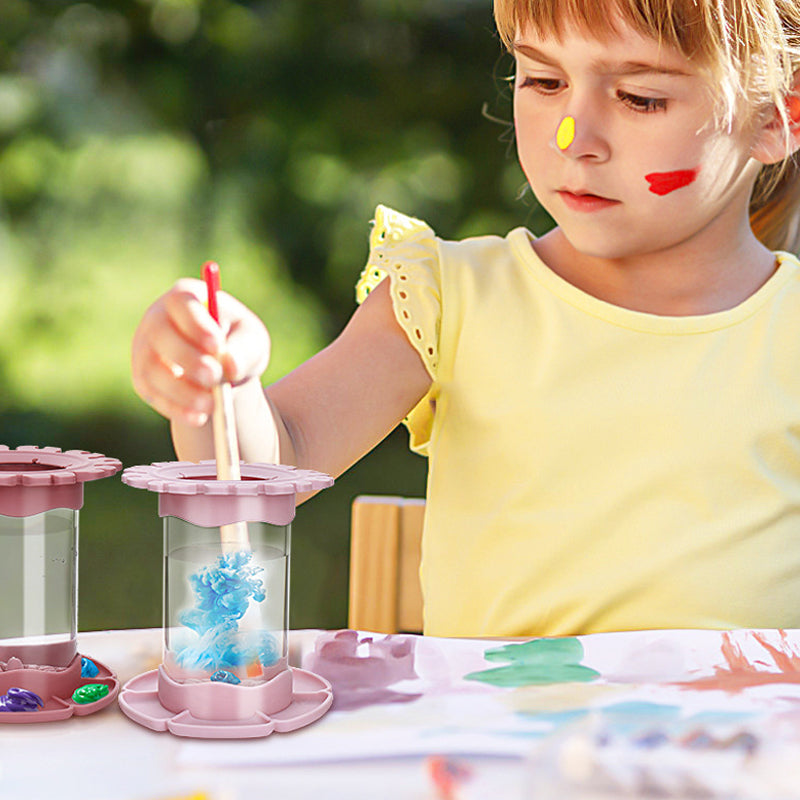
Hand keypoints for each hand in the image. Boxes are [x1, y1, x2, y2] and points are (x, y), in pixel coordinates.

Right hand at [131, 278, 270, 425]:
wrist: (223, 370)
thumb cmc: (238, 344)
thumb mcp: (252, 340)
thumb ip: (245, 348)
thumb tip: (230, 366)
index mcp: (186, 298)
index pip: (181, 302)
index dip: (195, 323)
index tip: (217, 344)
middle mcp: (157, 319)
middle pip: (160, 334)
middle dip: (187, 358)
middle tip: (213, 376)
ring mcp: (145, 349)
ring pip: (153, 368)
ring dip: (181, 389)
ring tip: (212, 405)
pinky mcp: (144, 379)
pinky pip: (153, 393)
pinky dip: (175, 407)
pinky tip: (199, 417)